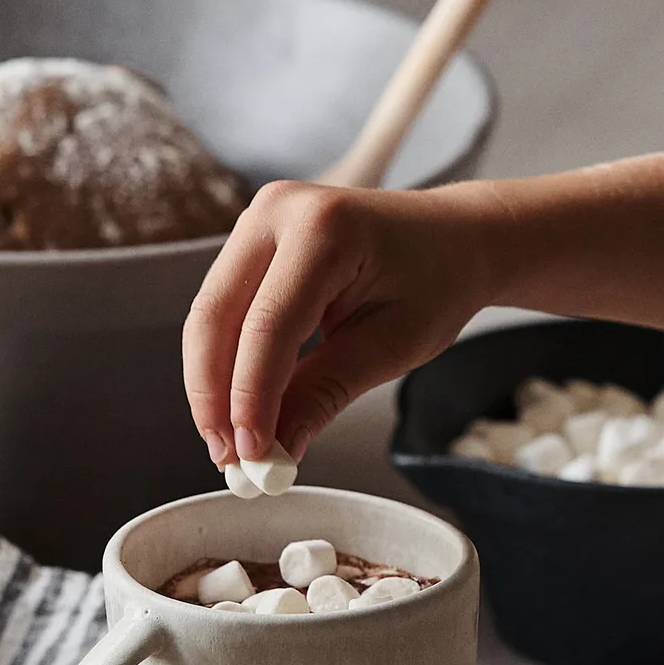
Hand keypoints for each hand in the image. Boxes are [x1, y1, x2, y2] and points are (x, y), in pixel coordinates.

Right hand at [183, 181, 501, 465]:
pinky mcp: (252, 238)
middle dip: (213, 394)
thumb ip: (326, 392)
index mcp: (324, 228)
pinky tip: (234, 404)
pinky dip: (224, 358)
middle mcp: (279, 210)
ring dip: (211, 381)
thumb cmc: (436, 281)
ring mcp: (260, 217)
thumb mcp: (392, 345)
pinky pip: (223, 306)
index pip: (267, 326)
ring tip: (230, 441)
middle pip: (216, 314)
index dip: (250, 396)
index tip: (251, 453)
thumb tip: (276, 447)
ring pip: (209, 313)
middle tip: (227, 455)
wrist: (454, 236)